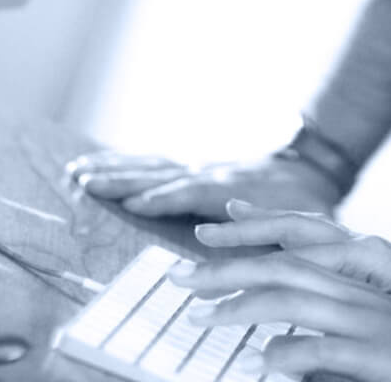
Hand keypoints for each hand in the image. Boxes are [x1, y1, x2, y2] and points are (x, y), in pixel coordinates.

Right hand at [64, 151, 343, 219]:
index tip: (132, 203)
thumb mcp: (299, 217)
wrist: (312, 163)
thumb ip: (268, 225)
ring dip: (114, 168)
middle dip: (121, 179)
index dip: (163, 198)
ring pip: (151, 166)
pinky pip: (156, 164)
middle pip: (159, 175)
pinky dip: (126, 164)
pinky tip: (100, 165)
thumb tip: (231, 228)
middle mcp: (210, 173)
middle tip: (82, 179)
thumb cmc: (306, 199)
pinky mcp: (195, 168)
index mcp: (232, 188)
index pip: (190, 192)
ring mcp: (200, 168)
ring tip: (77, 170)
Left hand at [171, 251, 390, 381]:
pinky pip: (316, 349)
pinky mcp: (375, 352)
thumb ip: (337, 329)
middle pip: (280, 268)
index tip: (209, 234)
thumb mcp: (380, 332)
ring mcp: (369, 317)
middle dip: (226, 270)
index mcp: (365, 276)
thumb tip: (289, 340)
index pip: (296, 246)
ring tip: (203, 315)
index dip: (251, 237)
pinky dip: (282, 355)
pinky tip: (259, 364)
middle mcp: (363, 286)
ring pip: (290, 299)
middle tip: (182, 279)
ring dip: (240, 305)